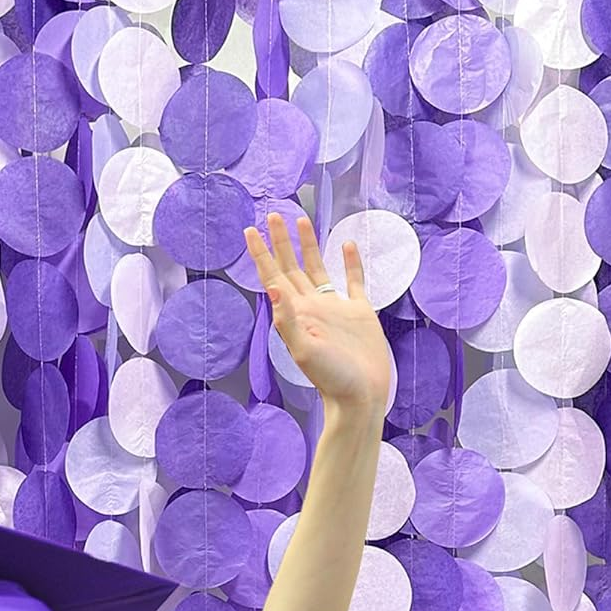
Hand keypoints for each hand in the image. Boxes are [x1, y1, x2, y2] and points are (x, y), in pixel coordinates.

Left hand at [243, 214, 390, 415]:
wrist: (361, 396)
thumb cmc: (332, 378)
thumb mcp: (304, 350)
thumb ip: (287, 320)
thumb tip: (271, 288)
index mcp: (296, 313)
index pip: (273, 276)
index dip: (261, 254)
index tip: (249, 230)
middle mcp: (312, 306)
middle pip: (291, 266)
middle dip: (280, 241)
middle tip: (272, 214)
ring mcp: (335, 308)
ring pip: (318, 268)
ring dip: (308, 245)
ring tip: (302, 220)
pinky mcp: (359, 312)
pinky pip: (352, 280)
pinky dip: (349, 262)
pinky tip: (346, 245)